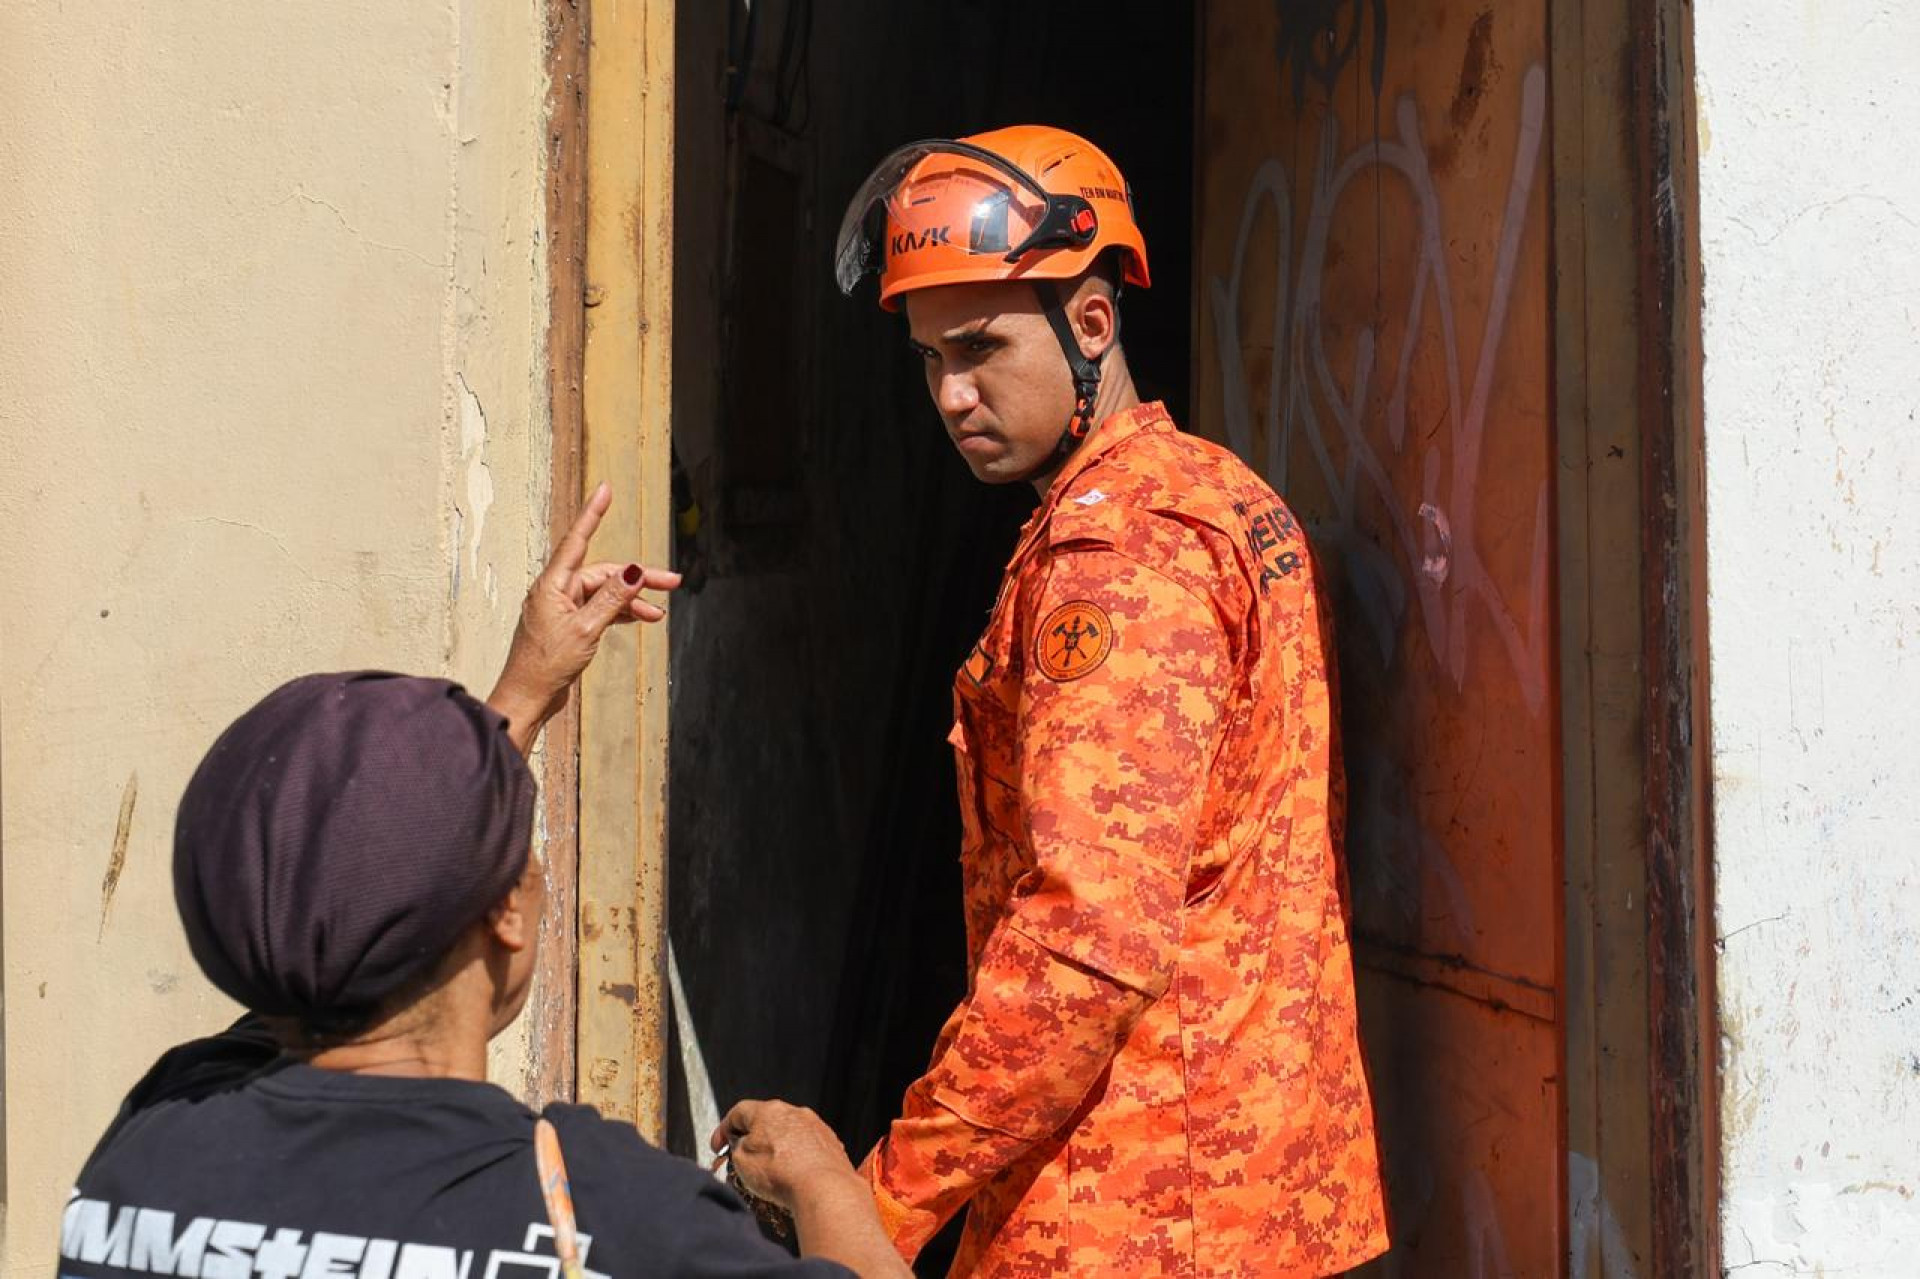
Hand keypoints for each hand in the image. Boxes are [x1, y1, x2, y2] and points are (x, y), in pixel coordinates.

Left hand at [487, 482, 680, 751]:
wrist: (528, 697)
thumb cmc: (546, 665)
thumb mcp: (586, 630)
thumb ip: (611, 599)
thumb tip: (632, 573)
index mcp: (553, 585)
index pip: (578, 540)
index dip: (594, 513)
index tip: (605, 489)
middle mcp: (556, 591)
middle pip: (603, 573)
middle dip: (637, 577)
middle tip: (672, 582)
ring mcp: (562, 607)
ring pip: (605, 592)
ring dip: (632, 600)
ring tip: (658, 613)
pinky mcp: (568, 624)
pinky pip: (599, 608)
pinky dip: (620, 612)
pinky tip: (639, 618)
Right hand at [711, 1099, 864, 1211]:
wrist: (823, 1189)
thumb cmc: (781, 1174)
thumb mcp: (741, 1161)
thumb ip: (736, 1147)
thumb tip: (742, 1146)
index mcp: (768, 1110)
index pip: (739, 1112)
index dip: (723, 1130)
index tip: (719, 1147)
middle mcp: (794, 1113)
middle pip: (765, 1123)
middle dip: (751, 1142)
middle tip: (741, 1162)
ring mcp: (815, 1127)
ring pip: (788, 1136)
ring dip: (776, 1151)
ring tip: (769, 1175)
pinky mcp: (830, 1144)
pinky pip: (807, 1149)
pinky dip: (797, 1160)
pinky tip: (792, 1178)